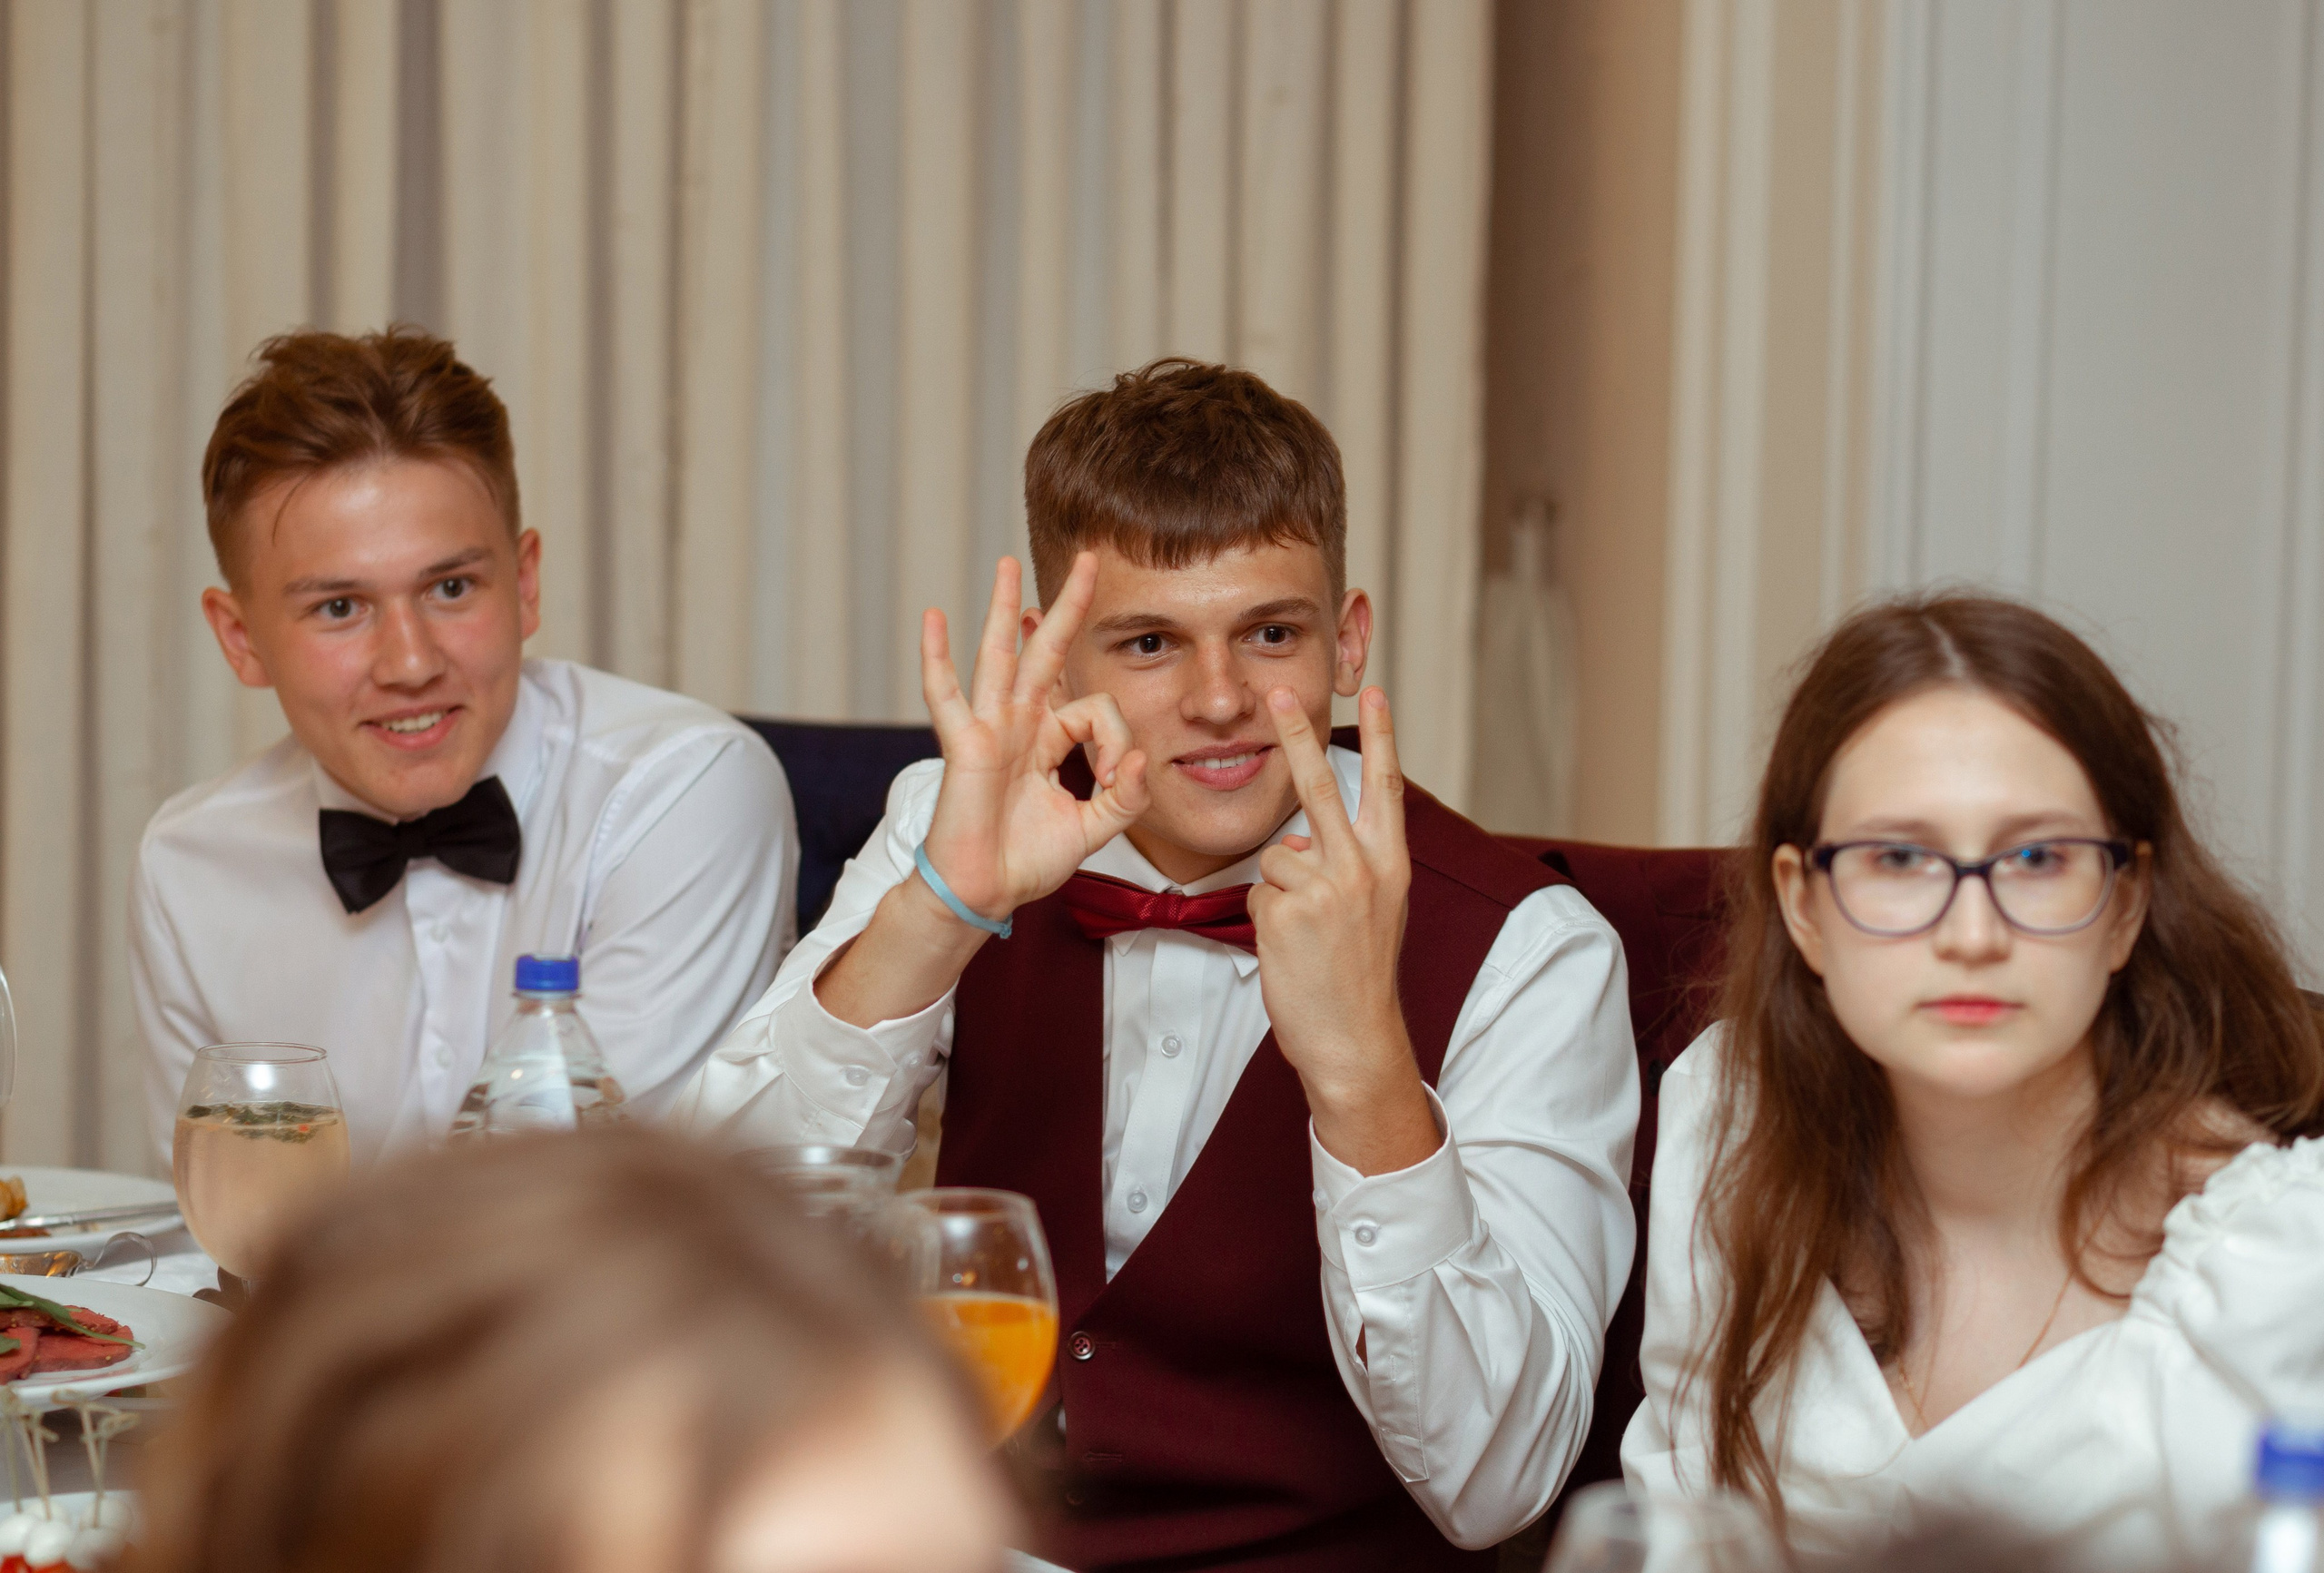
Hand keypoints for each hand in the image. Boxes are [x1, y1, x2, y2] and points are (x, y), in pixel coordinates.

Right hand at [917, 552, 1148, 921]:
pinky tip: (933, 617)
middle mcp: (1019, 724)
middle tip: (1087, 560)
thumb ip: (1125, 797)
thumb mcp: (1094, 828)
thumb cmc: (1028, 861)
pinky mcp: (963, 744)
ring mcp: (989, 729)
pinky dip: (936, 656)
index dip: (1116, 740)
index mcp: (1049, 739)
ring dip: (1003, 608)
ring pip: (999, 655)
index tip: (1115, 778)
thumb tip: (1142, 759)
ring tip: (1007, 564)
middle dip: (1066, 606)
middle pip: (1046, 651)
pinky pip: (946, 694)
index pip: (1094, 708)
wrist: (984, 891)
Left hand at [1248, 687, 1438, 1174]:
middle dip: (1297, 734)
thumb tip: (1301, 842)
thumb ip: (1348, 867)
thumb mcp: (1376, 913)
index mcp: (1392, 864)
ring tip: (1305, 937)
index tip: (1374, 691)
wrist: (1355, 1040)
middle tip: (1278, 694)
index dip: (1381, 736)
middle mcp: (1364, 868)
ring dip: (1278, 893)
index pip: (1384, 787)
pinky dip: (1265, 920)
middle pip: (1318, 786)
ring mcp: (1326, 886)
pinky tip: (1290, 950)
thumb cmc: (1358, 979)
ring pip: (1276, 856)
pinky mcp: (1289, 909)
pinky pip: (1258, 893)